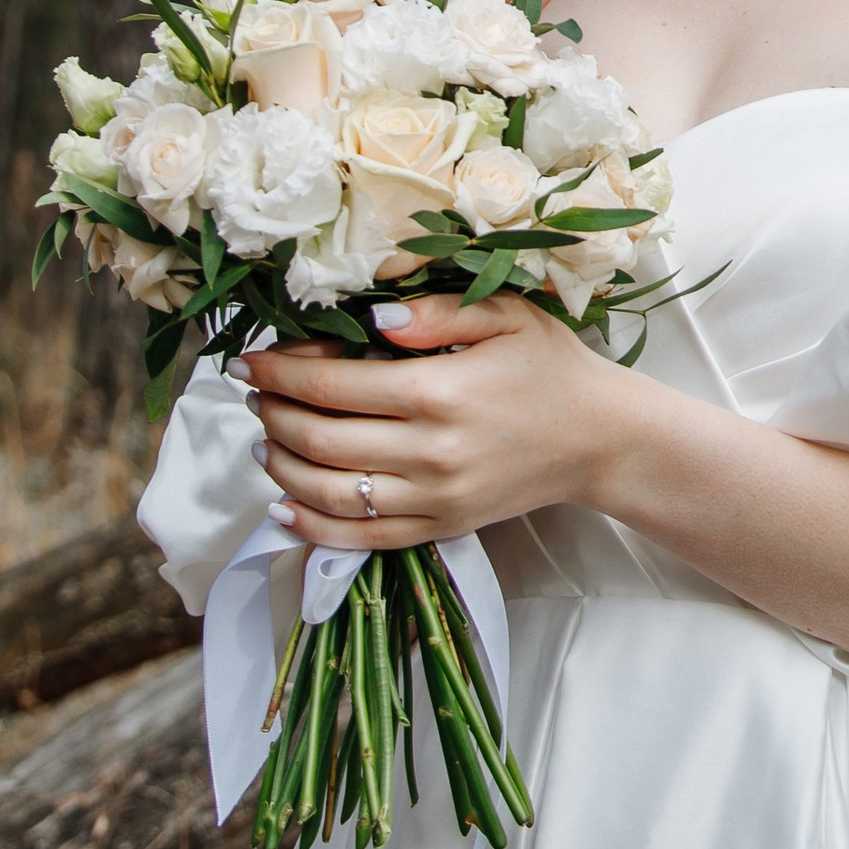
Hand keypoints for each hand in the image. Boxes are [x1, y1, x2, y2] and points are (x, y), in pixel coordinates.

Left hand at [246, 295, 638, 549]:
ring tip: (262, 440)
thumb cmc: (550, 367)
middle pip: (318, 440)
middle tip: (253, 393)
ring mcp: (433, 497)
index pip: (330, 385)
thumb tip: (371, 316)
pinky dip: (314, 528)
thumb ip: (436, 310)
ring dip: (280, 468)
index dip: (279, 372)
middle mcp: (429, 451)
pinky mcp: (440, 527)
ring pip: (329, 493)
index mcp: (438, 391)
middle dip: (271, 414)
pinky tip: (284, 507)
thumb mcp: (504, 315)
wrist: (600, 438)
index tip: (249, 360)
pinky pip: (362, 538)